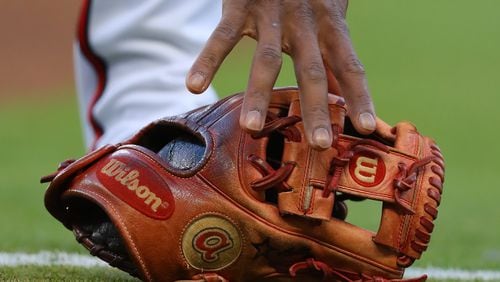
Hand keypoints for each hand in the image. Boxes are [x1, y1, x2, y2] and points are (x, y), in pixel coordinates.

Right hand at [186, 0, 375, 149]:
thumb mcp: (328, 12)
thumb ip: (333, 50)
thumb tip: (345, 89)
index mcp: (330, 24)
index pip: (350, 65)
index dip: (359, 96)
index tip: (365, 128)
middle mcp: (305, 22)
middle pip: (312, 70)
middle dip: (316, 108)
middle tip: (320, 144)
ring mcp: (272, 13)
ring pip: (266, 59)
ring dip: (258, 94)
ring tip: (251, 128)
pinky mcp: (240, 5)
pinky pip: (222, 36)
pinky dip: (208, 60)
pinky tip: (193, 86)